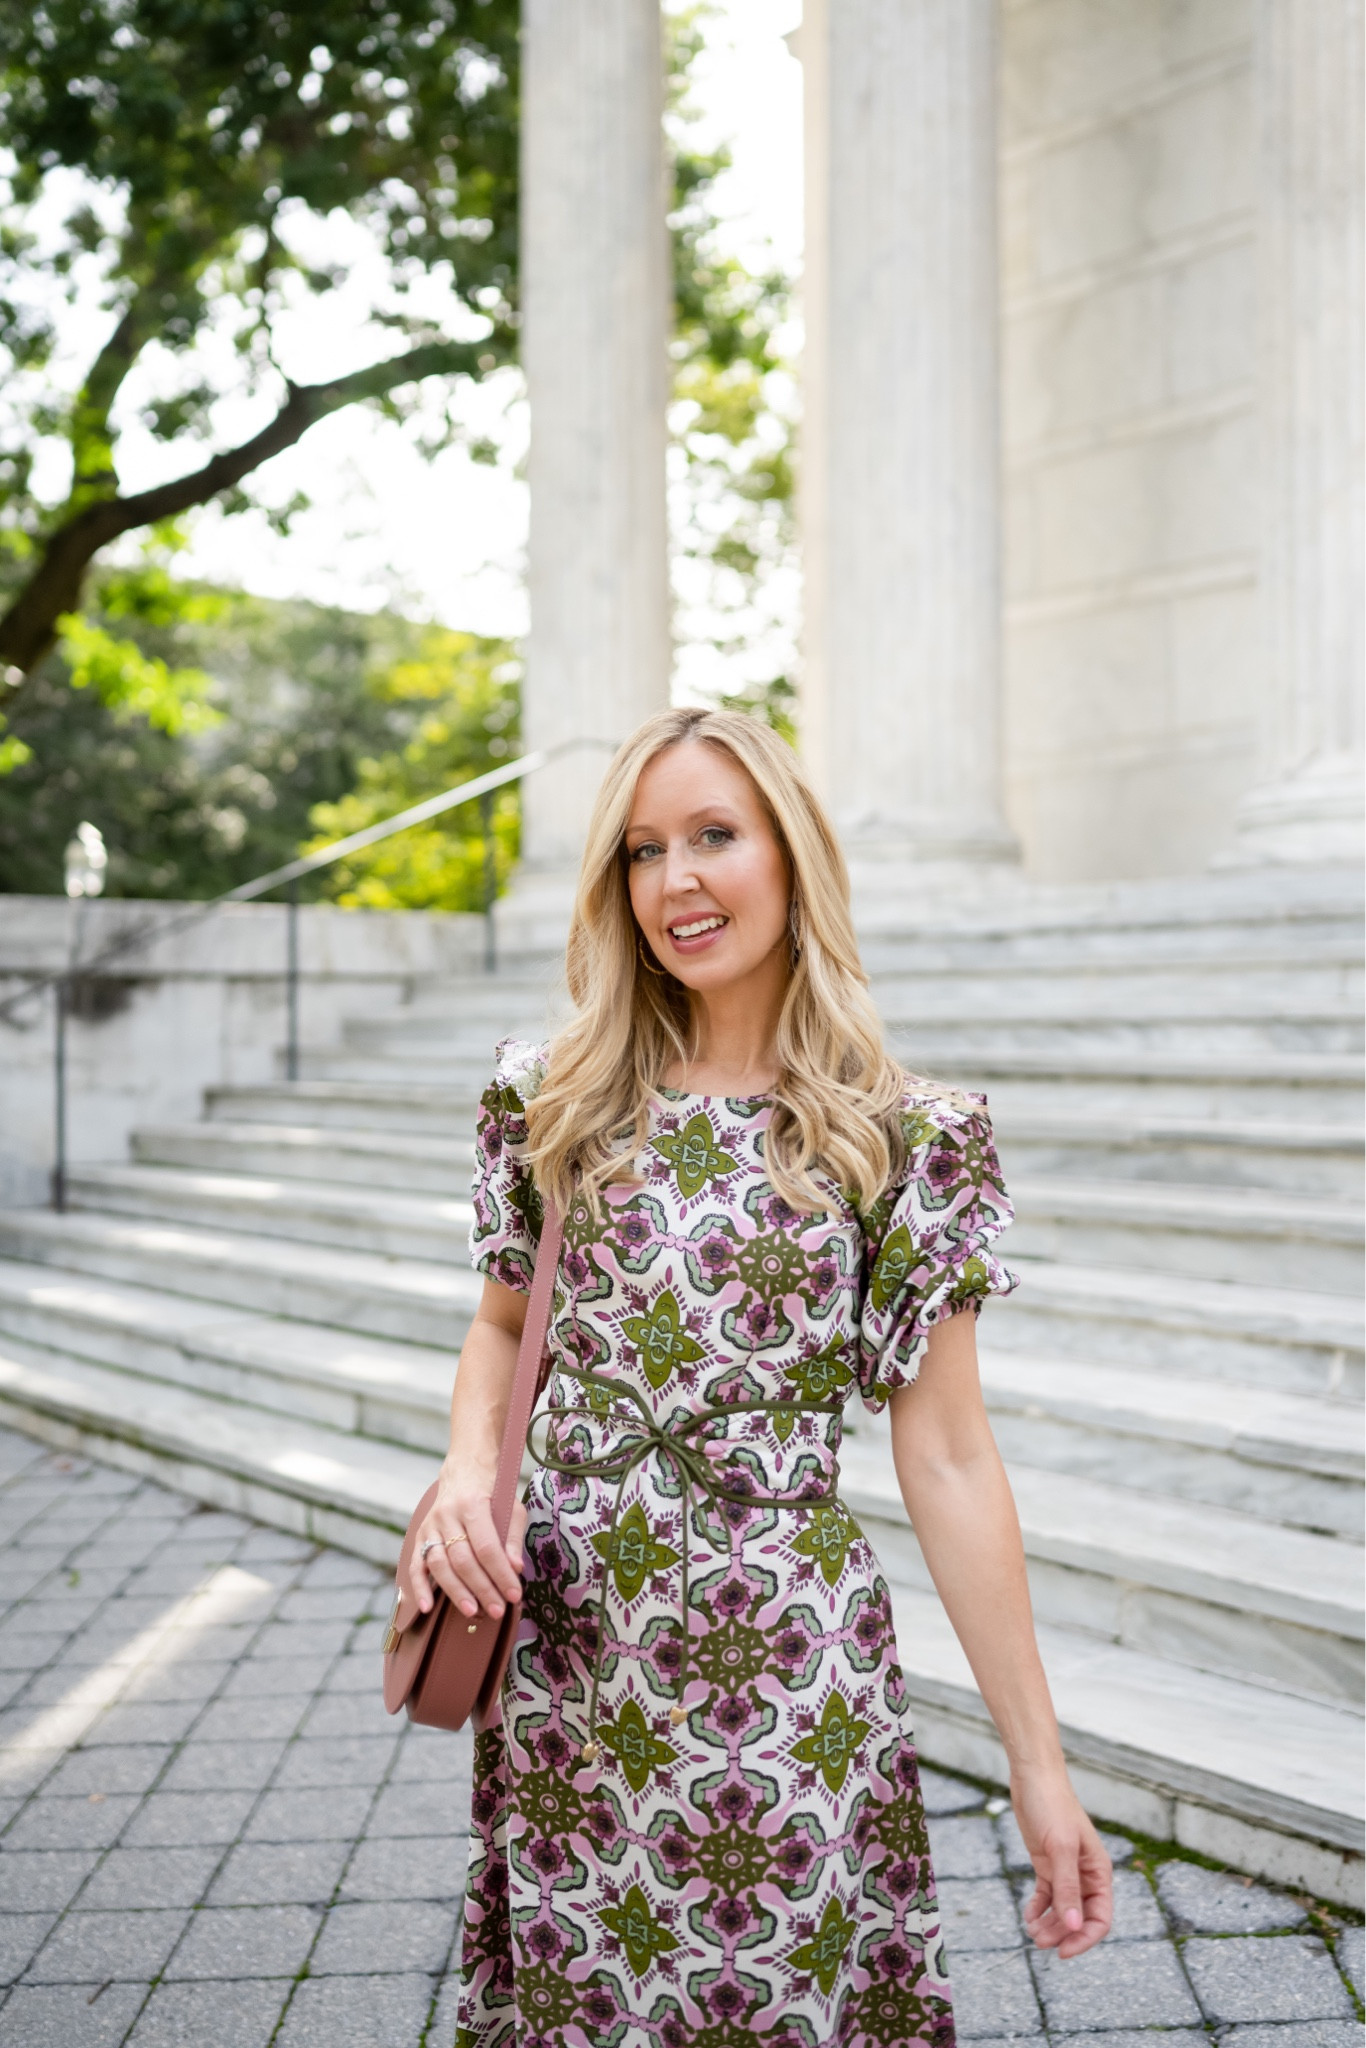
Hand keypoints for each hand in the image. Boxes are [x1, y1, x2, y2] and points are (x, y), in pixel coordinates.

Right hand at [407, 1465, 527, 1622]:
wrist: (464, 1470)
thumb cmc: (492, 1492)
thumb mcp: (511, 1507)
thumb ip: (512, 1538)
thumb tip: (515, 1568)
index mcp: (473, 1504)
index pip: (486, 1547)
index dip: (500, 1574)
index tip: (514, 1595)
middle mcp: (447, 1515)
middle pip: (462, 1559)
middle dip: (482, 1588)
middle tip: (497, 1610)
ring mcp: (430, 1525)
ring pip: (439, 1565)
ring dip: (455, 1592)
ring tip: (473, 1612)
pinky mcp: (419, 1535)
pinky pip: (416, 1565)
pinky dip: (419, 1588)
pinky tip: (428, 1607)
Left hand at [1012, 1766, 1112, 1957]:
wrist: (1033, 1777)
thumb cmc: (1053, 1806)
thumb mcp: (1060, 1848)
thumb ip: (1067, 1888)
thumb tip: (1075, 1926)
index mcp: (1098, 1872)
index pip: (1100, 1918)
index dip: (1085, 1939)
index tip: (1064, 1952)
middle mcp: (1085, 1875)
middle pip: (1080, 1918)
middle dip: (1062, 1934)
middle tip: (1038, 1942)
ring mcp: (1065, 1870)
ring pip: (1062, 1910)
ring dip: (1049, 1925)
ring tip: (1031, 1932)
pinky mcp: (1047, 1864)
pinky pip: (1046, 1896)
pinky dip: (1038, 1909)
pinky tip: (1028, 1915)